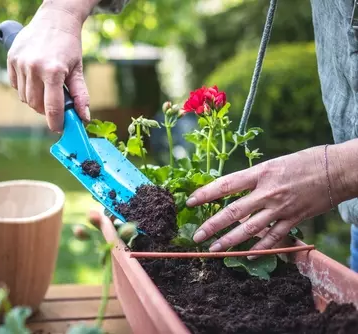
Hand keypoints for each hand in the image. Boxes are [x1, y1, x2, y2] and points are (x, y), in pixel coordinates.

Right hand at [7, 2, 91, 131]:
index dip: (56, 123)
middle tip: (54, 105)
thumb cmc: (69, 45)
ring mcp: (20, 63)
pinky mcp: (11, 59)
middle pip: (36, 105)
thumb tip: (84, 117)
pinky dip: (24, 88)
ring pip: (24, 97)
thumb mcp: (78, 70)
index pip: (52, 108)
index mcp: (53, 71)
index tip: (59, 128)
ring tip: (45, 88)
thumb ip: (81, 95)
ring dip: (35, 99)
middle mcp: (34, 67)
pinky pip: (15, 85)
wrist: (55, 19)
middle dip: (45, 110)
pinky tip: (34, 78)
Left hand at [186, 144, 351, 253]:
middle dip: (212, 225)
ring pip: (250, 228)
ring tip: (215, 249)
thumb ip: (254, 179)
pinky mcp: (294, 219)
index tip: (190, 201)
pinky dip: (261, 248)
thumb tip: (234, 191)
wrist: (337, 169)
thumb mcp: (273, 164)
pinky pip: (274, 238)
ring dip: (231, 241)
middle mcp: (267, 192)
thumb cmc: (305, 161)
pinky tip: (248, 255)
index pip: (226, 184)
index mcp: (260, 173)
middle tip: (197, 236)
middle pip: (233, 211)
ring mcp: (281, 208)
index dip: (206, 193)